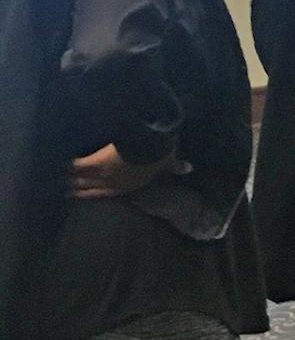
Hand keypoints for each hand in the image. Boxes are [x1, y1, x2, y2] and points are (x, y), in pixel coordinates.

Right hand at [70, 144, 184, 198]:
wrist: (152, 146)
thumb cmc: (161, 154)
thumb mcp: (168, 160)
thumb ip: (176, 166)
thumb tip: (189, 168)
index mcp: (132, 184)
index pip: (111, 191)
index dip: (100, 192)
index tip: (89, 193)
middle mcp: (116, 182)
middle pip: (94, 188)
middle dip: (82, 189)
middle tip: (67, 192)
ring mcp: (105, 173)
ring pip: (84, 179)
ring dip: (73, 180)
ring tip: (61, 181)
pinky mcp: (96, 162)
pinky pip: (79, 165)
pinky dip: (70, 165)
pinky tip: (60, 165)